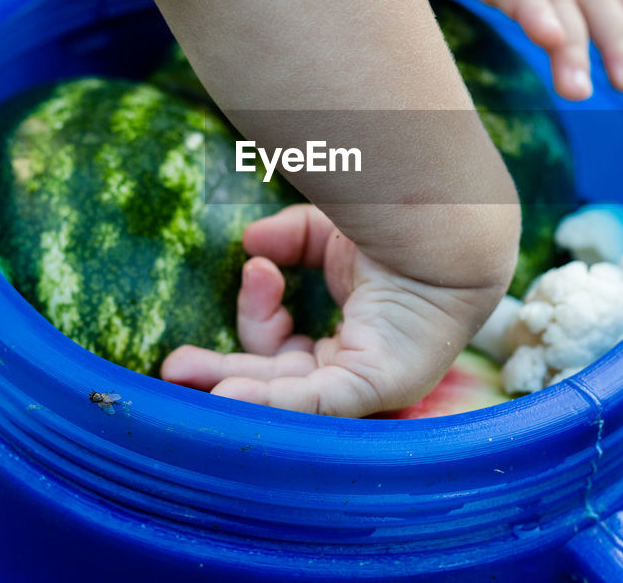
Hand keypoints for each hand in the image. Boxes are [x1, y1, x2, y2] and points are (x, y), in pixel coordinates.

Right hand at [160, 205, 500, 417]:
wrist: (448, 219)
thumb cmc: (402, 222)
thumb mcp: (332, 233)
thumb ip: (290, 241)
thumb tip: (250, 247)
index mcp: (350, 339)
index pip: (285, 346)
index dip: (256, 316)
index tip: (254, 269)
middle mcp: (358, 367)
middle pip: (278, 383)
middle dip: (224, 375)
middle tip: (174, 368)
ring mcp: (370, 381)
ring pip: (291, 399)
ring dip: (240, 391)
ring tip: (190, 377)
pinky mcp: (381, 383)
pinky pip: (321, 402)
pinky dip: (275, 403)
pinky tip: (230, 395)